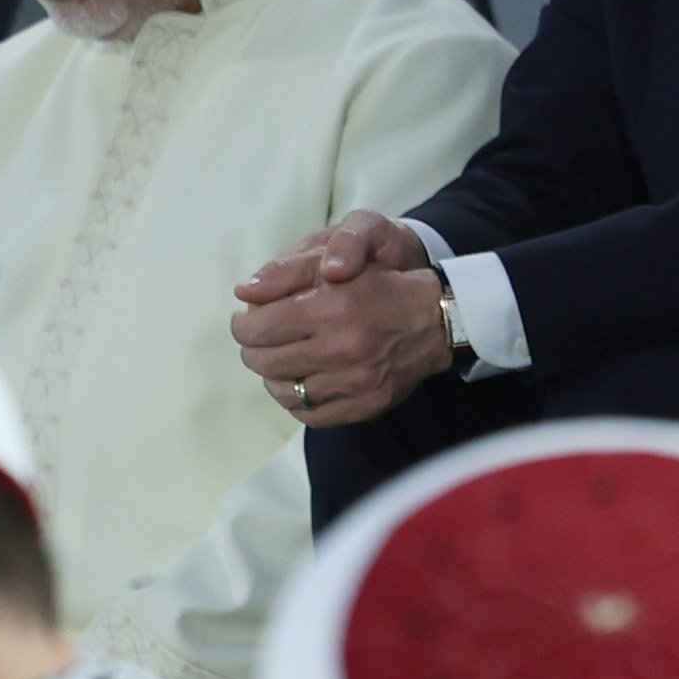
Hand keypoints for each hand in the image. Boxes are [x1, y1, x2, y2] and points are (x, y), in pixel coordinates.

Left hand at [228, 209, 456, 429]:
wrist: (436, 320)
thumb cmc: (380, 284)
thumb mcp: (335, 263)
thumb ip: (287, 272)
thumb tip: (242, 293)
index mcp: (331, 307)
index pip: (255, 329)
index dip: (244, 324)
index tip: (249, 319)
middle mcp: (342, 348)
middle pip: (263, 361)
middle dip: (255, 349)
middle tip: (264, 339)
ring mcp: (355, 382)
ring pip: (283, 391)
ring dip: (273, 376)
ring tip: (283, 360)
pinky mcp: (365, 405)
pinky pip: (310, 415)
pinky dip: (298, 401)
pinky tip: (304, 382)